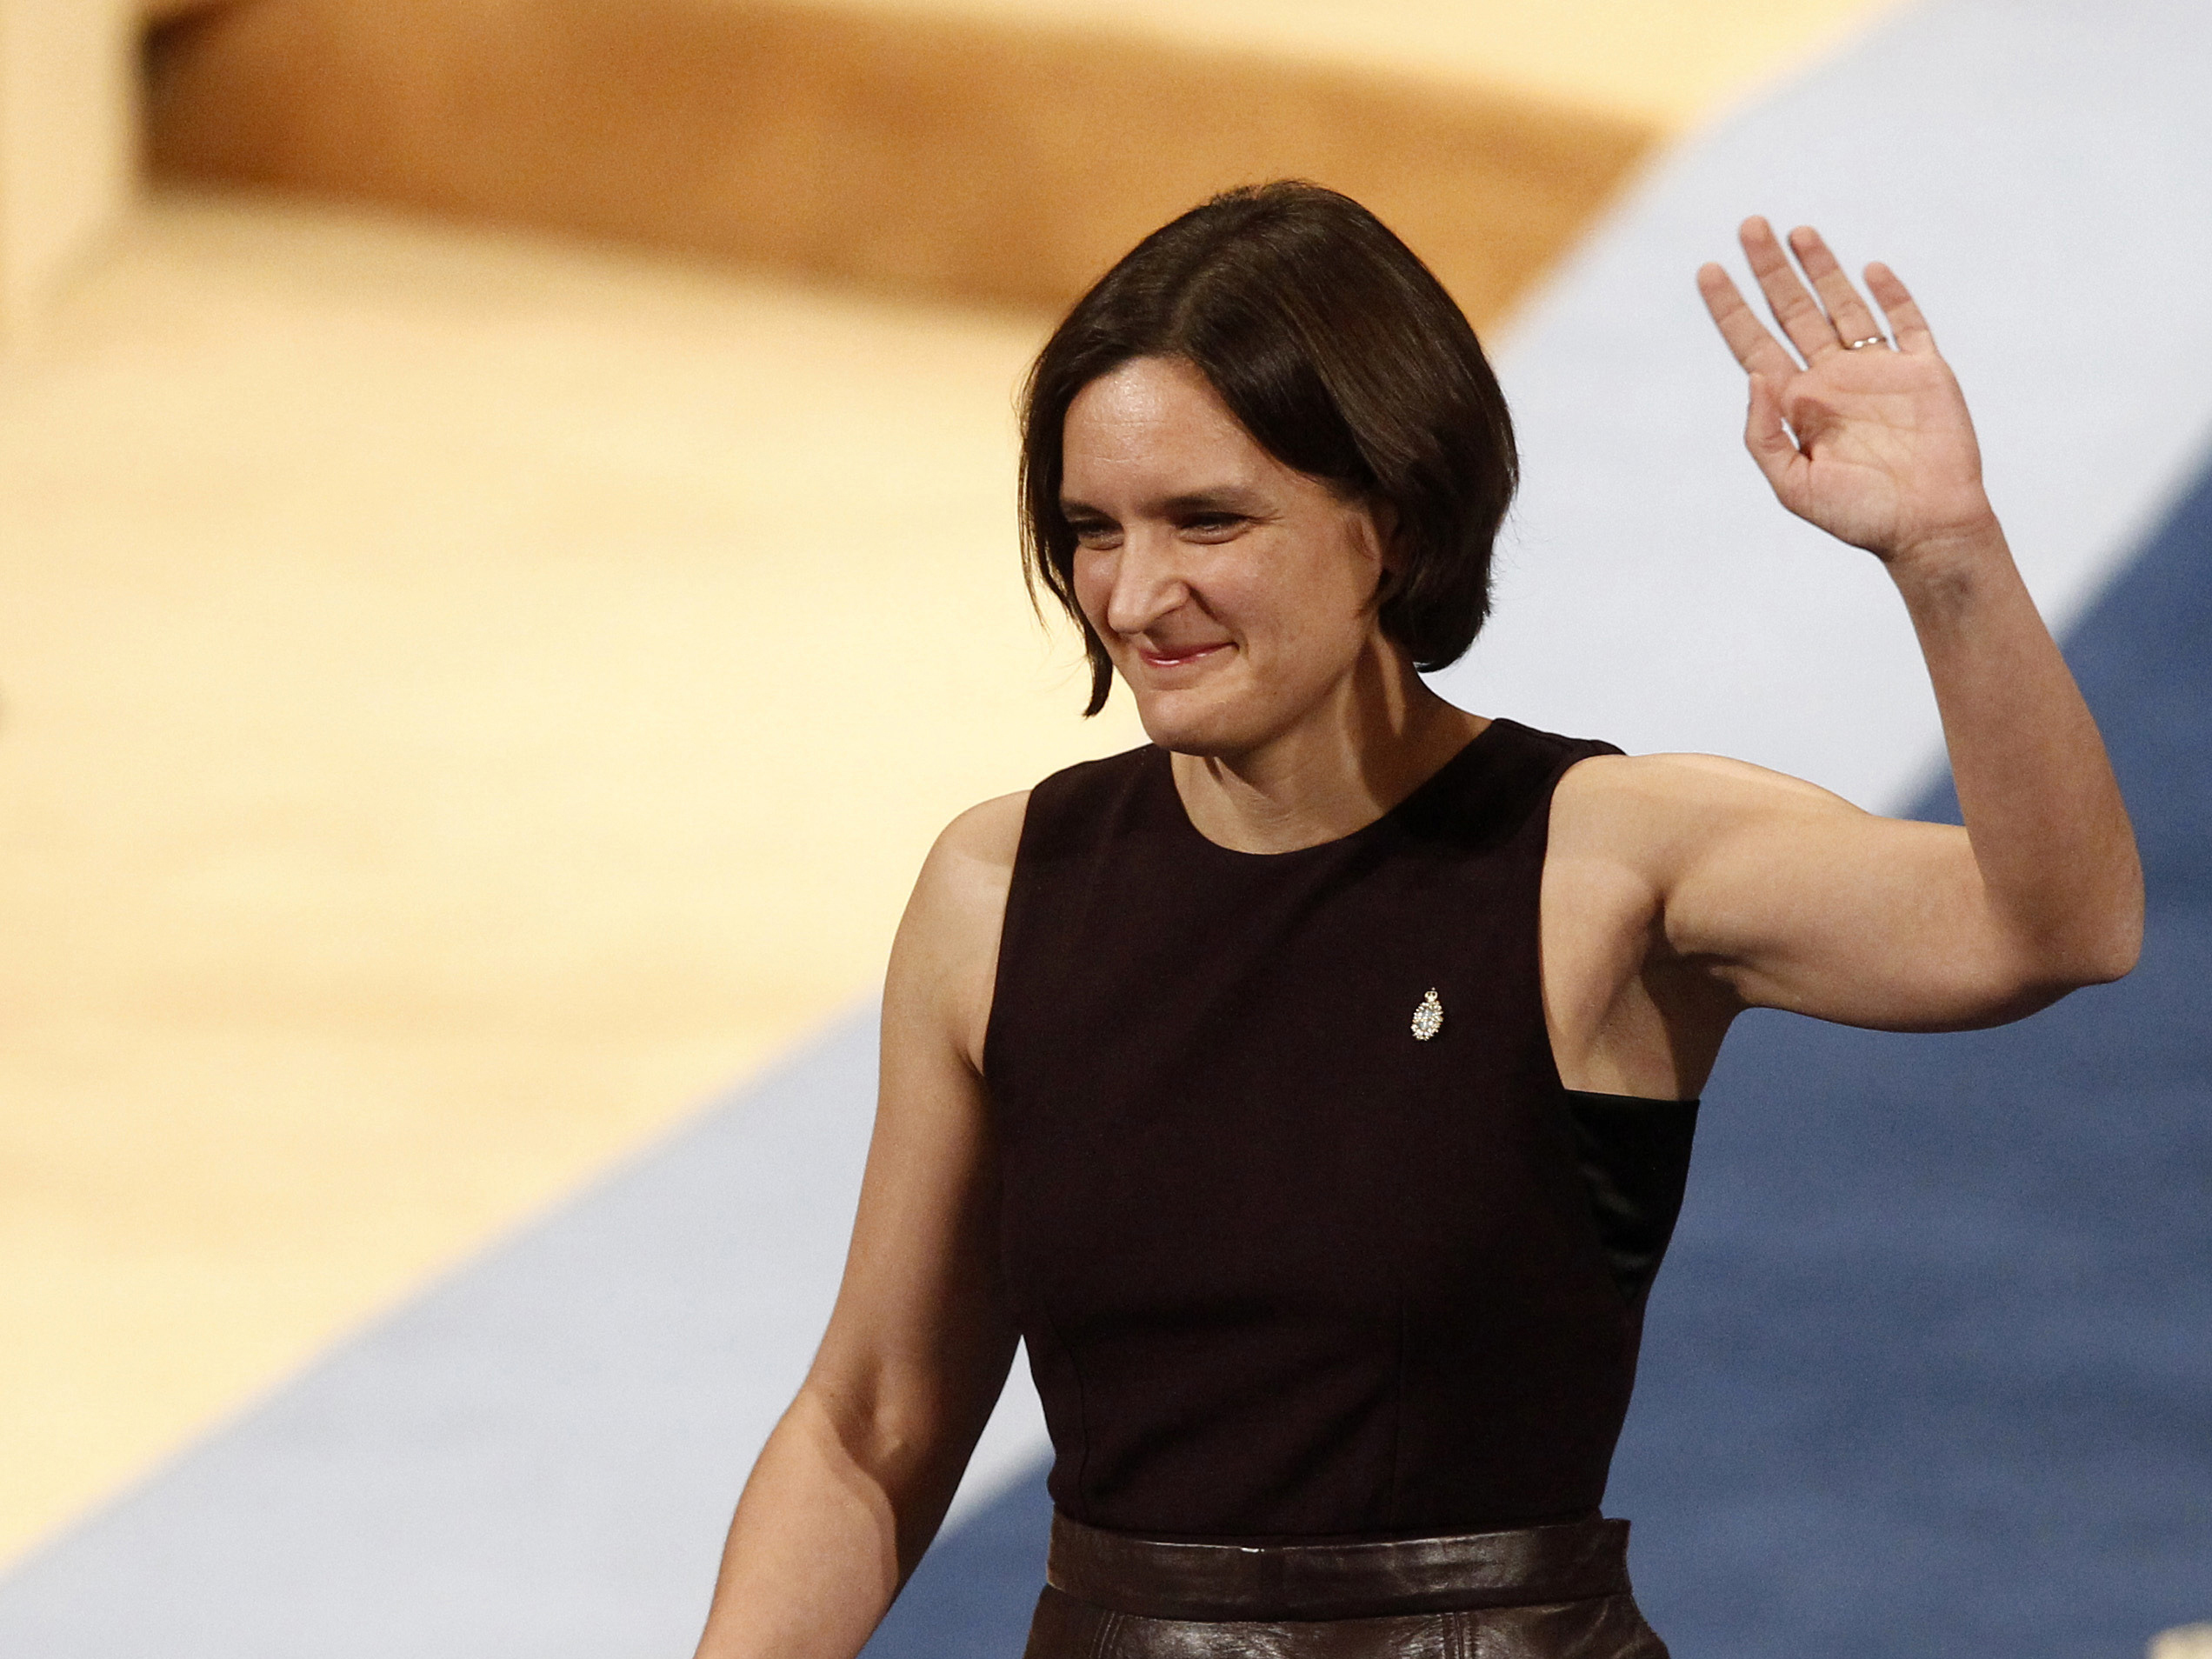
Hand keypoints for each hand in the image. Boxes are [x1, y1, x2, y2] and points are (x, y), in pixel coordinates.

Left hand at [1698, 218, 1996, 567]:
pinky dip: (1891, 294)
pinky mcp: (1924, 371)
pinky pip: (1906, 322)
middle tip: (1748, 226)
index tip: (1708, 270)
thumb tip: (1753, 375)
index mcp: (1796, 405)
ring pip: (1843, 305)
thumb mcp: (1792, 486)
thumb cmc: (1858, 516)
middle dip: (1769, 270)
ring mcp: (1878, 371)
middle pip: (1793, 311)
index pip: (1753, 344)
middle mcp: (1832, 380)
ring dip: (1821, 268)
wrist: (1927, 528)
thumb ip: (1764, 434)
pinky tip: (1871, 269)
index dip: (1730, 307)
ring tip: (1796, 232)